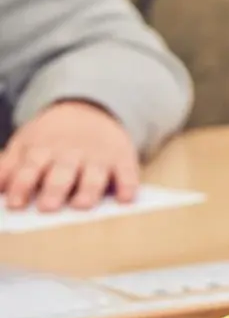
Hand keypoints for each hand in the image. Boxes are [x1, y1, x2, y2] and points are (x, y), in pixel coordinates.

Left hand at [0, 102, 141, 212]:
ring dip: (88, 190)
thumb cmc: (51, 138)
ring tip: (81, 206)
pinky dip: (128, 185)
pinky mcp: (123, 158)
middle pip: (62, 172)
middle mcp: (71, 152)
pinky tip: (126, 198)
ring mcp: (99, 155)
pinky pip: (128, 172)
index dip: (22, 185)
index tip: (15, 204)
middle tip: (47, 207)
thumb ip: (8, 166)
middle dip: (54, 189)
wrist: (90, 109)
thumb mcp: (25, 144)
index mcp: (43, 148)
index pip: (30, 167)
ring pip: (94, 174)